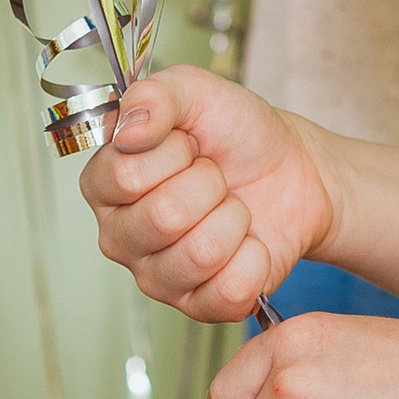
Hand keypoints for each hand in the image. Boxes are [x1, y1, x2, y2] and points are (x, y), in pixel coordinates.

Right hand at [80, 69, 337, 321]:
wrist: (293, 170)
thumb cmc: (237, 134)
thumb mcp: (198, 92)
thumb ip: (156, 94)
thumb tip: (130, 126)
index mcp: (105, 185)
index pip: (125, 175)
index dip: (173, 153)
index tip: (189, 144)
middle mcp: (120, 236)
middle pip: (164, 217)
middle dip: (210, 184)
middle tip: (216, 177)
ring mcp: (156, 277)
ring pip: (201, 253)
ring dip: (234, 218)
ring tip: (231, 207)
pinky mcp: (198, 307)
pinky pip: (230, 289)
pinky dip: (255, 257)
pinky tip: (248, 243)